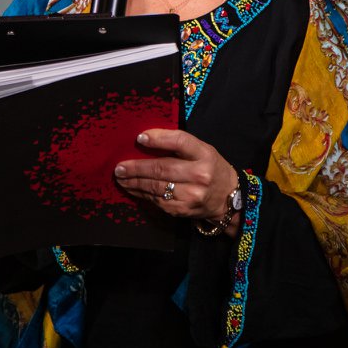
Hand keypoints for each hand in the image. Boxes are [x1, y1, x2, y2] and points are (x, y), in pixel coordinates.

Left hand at [113, 127, 238, 222]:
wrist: (228, 198)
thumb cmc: (210, 168)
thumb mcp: (202, 150)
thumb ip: (179, 144)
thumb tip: (146, 140)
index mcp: (205, 154)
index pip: (180, 142)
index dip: (158, 139)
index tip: (139, 138)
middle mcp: (200, 175)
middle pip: (162, 168)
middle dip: (136, 167)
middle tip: (119, 167)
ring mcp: (191, 194)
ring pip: (155, 187)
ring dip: (134, 182)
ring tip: (121, 178)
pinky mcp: (183, 209)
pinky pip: (157, 200)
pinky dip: (142, 194)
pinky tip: (134, 189)